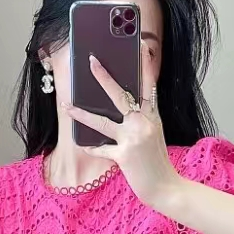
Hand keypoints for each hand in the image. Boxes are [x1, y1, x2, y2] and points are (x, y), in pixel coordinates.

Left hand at [63, 38, 179, 208]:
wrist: (166, 189)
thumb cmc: (157, 163)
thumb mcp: (154, 135)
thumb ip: (140, 120)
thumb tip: (119, 108)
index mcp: (153, 116)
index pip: (148, 85)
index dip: (144, 64)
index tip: (140, 44)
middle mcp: (144, 124)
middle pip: (120, 95)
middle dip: (103, 77)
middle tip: (91, 61)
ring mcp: (134, 139)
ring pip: (102, 122)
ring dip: (82, 113)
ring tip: (67, 105)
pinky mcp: (124, 156)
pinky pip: (101, 148)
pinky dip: (93, 148)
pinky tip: (84, 145)